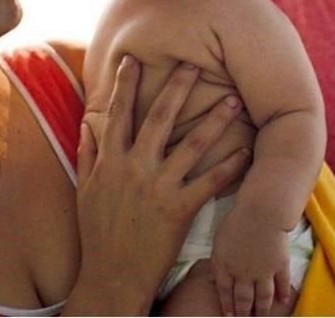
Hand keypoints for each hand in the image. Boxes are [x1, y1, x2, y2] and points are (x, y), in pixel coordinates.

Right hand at [70, 56, 250, 314]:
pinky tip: (248, 150)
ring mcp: (158, 188)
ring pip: (192, 145)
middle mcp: (135, 168)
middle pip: (159, 118)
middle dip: (178, 87)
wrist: (112, 276)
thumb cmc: (98, 233)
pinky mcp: (179, 209)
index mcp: (111, 161)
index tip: (134, 59)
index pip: (119, 113)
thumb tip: (88, 121)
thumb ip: (89, 152)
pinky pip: (210, 182)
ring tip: (234, 100)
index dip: (126, 84)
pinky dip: (231, 166)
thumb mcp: (86, 189)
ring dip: (215, 120)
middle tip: (196, 63)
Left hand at [211, 208, 290, 316]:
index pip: (225, 292)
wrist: (262, 214)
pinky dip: (283, 293)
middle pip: (243, 299)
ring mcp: (263, 272)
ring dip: (262, 310)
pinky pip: (282, 284)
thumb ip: (216, 262)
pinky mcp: (280, 265)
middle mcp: (244, 274)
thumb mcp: (218, 241)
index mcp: (226, 266)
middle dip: (243, 312)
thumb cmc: (236, 221)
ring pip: (263, 297)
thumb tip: (214, 279)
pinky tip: (283, 301)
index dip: (227, 305)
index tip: (229, 316)